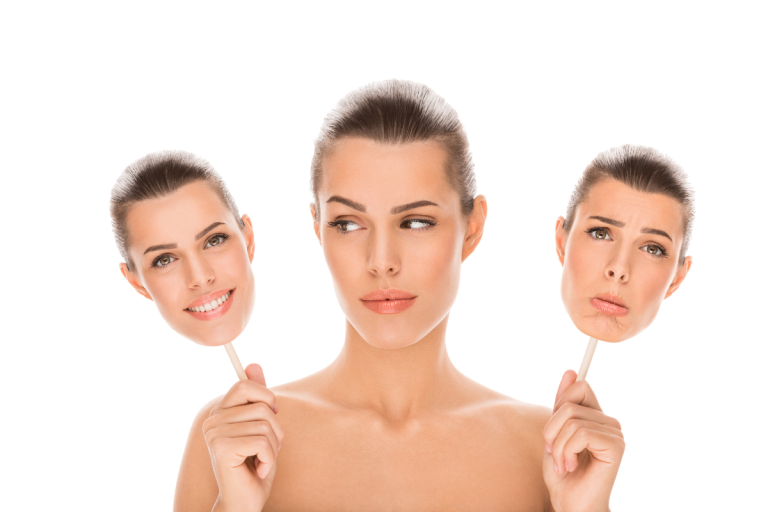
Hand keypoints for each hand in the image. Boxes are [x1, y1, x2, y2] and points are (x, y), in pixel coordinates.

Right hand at [203, 364, 284, 511]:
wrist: (244, 502)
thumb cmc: (255, 466)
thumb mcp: (261, 427)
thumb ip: (257, 397)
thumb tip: (253, 364)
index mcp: (219, 412)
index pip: (244, 385)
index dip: (265, 398)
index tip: (270, 416)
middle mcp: (212, 420)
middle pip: (262, 406)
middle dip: (276, 430)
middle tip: (268, 448)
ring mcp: (214, 434)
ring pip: (266, 424)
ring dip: (274, 446)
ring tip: (262, 460)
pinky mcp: (222, 448)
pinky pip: (263, 442)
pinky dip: (270, 458)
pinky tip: (259, 469)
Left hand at [542, 370, 623, 511]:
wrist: (571, 504)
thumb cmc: (563, 473)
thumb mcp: (555, 433)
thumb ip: (561, 404)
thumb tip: (571, 371)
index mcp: (596, 416)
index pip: (579, 386)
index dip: (559, 403)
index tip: (553, 432)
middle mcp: (609, 421)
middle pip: (569, 403)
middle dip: (552, 430)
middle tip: (555, 453)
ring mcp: (615, 433)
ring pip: (572, 419)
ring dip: (558, 445)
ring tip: (563, 463)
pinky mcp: (616, 445)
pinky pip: (581, 433)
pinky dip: (567, 451)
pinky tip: (571, 466)